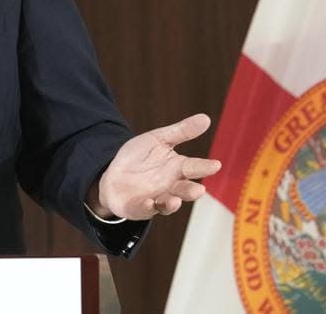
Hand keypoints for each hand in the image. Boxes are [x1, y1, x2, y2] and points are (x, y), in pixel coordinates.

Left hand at [88, 113, 220, 219]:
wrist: (113, 175)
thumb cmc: (139, 157)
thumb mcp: (157, 139)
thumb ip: (181, 131)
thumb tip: (206, 118)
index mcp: (177, 168)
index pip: (194, 167)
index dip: (204, 167)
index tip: (216, 165)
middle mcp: (171, 186)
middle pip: (185, 190)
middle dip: (191, 191)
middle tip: (199, 190)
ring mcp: (156, 199)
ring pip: (168, 204)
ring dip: (171, 203)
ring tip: (174, 200)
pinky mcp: (139, 207)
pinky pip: (145, 209)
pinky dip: (147, 207)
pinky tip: (149, 202)